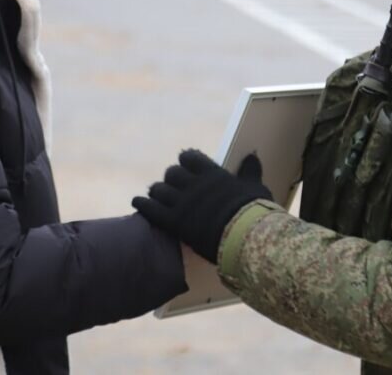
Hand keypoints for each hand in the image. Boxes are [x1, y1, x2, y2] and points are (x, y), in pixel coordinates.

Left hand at [133, 149, 270, 263]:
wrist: (243, 237)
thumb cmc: (253, 212)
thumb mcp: (254, 187)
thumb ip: (250, 172)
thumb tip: (252, 156)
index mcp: (211, 173)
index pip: (189, 157)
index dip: (186, 160)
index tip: (186, 165)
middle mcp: (192, 183)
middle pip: (171, 173)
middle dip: (172, 179)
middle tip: (173, 187)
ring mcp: (181, 202)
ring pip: (158, 189)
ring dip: (157, 192)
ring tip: (157, 197)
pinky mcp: (172, 221)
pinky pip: (150, 209)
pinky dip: (142, 204)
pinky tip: (137, 202)